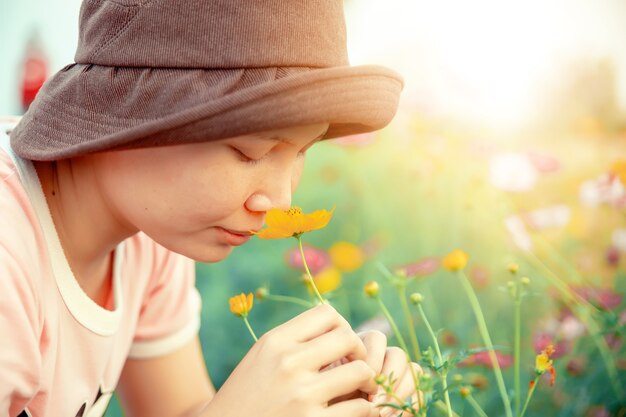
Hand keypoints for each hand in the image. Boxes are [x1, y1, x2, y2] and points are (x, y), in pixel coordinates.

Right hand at [200, 303, 379, 416]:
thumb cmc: (247, 394)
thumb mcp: (261, 356)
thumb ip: (293, 338)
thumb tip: (334, 318)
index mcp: (275, 341)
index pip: (327, 313)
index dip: (342, 325)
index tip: (341, 344)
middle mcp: (288, 363)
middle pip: (347, 337)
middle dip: (359, 350)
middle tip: (356, 364)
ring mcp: (301, 395)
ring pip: (361, 371)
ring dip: (367, 380)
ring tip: (361, 388)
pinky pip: (360, 407)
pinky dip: (364, 408)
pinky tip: (355, 409)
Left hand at [327, 331, 421, 416]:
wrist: (331, 411)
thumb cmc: (325, 398)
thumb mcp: (327, 381)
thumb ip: (341, 371)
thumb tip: (363, 373)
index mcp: (360, 345)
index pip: (376, 338)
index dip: (373, 361)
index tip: (361, 383)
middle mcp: (381, 356)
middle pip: (398, 353)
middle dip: (390, 378)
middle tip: (375, 401)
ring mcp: (396, 374)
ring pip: (413, 370)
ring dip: (401, 391)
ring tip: (382, 412)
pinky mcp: (406, 393)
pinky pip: (419, 392)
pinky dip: (412, 403)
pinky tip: (393, 415)